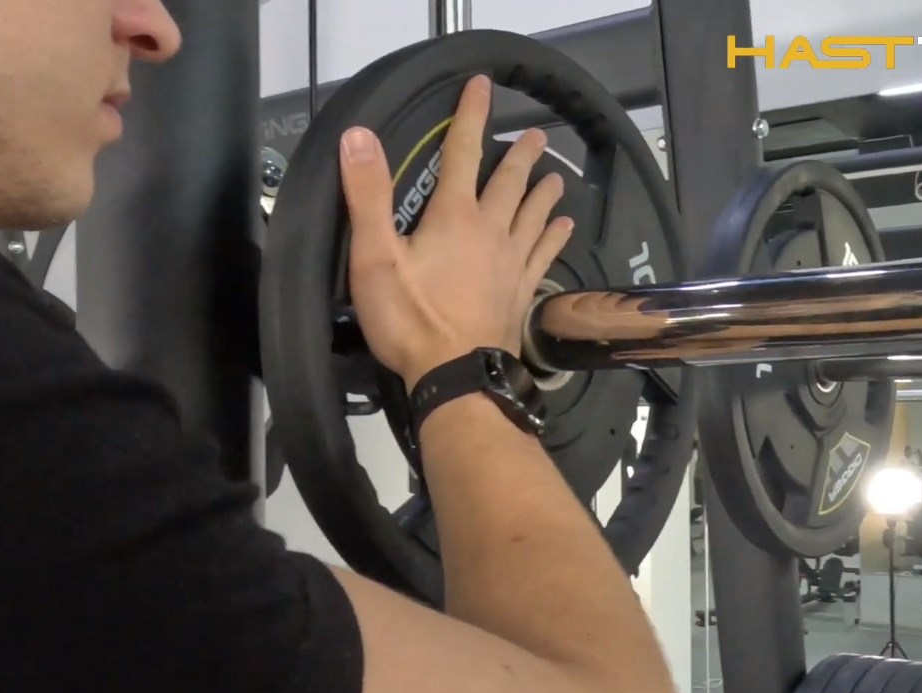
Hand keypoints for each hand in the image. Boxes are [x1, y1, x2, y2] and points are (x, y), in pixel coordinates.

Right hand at [338, 75, 573, 389]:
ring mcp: (510, 264)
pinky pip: (542, 256)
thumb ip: (368, 196)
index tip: (481, 85)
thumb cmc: (411, 320)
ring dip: (544, 193)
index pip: (461, 153)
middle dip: (520, 156)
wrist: (457, 377)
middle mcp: (490, 232)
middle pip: (509, 183)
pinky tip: (562, 228)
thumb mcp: (375, 257)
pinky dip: (553, 238)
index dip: (470, 116)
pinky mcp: (519, 295)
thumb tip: (359, 136)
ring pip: (532, 217)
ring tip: (556, 177)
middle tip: (537, 137)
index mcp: (454, 217)